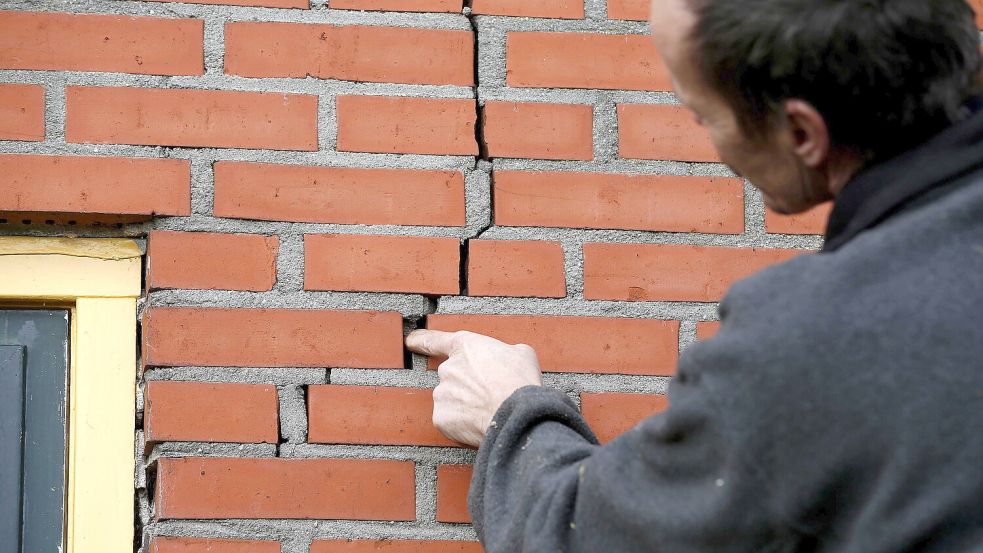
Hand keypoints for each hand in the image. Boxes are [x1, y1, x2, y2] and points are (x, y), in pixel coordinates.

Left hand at [405, 329, 543, 446]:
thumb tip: (504, 359)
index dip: (422, 340)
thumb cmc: (521, 382)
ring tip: (488, 410)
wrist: (517, 414)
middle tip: (489, 395)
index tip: (411, 341)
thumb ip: (503, 352)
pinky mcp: (441, 418)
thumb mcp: (521, 353)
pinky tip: (478, 423)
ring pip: (451, 400)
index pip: (436, 341)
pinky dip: (462, 424)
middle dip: (466, 386)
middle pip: (451, 376)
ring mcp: (441, 394)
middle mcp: (448, 369)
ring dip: (465, 405)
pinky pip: (450, 420)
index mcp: (465, 347)